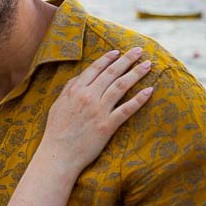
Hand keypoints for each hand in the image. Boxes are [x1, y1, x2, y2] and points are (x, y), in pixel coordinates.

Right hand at [42, 48, 151, 174]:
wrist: (58, 155)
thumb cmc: (56, 131)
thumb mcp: (58, 105)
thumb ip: (68, 89)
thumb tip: (79, 77)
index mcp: (76, 91)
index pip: (95, 69)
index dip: (108, 58)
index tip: (118, 52)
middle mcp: (88, 97)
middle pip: (111, 73)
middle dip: (127, 60)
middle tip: (139, 51)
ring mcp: (99, 111)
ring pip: (121, 87)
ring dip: (136, 74)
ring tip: (148, 65)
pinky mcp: (107, 126)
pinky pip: (126, 109)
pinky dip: (139, 99)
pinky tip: (149, 90)